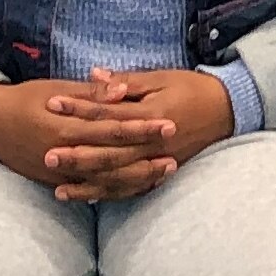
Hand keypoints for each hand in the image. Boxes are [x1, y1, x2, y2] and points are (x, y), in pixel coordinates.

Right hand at [0, 73, 210, 200]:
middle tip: (175, 158)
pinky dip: (115, 190)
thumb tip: (121, 89)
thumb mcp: (57, 88)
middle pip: (113, 160)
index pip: (113, 129)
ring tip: (163, 174)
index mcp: (67, 126)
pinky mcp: (55, 182)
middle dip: (146, 159)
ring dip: (136, 179)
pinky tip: (136, 188)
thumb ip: (91, 94)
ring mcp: (60, 173)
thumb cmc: (25, 99)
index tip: (169, 125)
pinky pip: (91, 190)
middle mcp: (65, 153)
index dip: (143, 129)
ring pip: (105, 181)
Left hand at [64, 66, 236, 199]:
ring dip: (89, 184)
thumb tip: (94, 77)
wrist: (228, 110)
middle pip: (110, 152)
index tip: (52, 104)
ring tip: (59, 189)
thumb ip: (127, 82)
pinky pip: (132, 189)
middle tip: (47, 154)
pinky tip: (87, 198)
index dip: (79, 108)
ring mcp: (158, 161)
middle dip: (78, 155)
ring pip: (119, 178)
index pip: (108, 113)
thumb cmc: (192, 88)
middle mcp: (153, 143)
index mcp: (151, 114)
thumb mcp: (161, 78)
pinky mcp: (162, 173)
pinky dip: (110, 195)